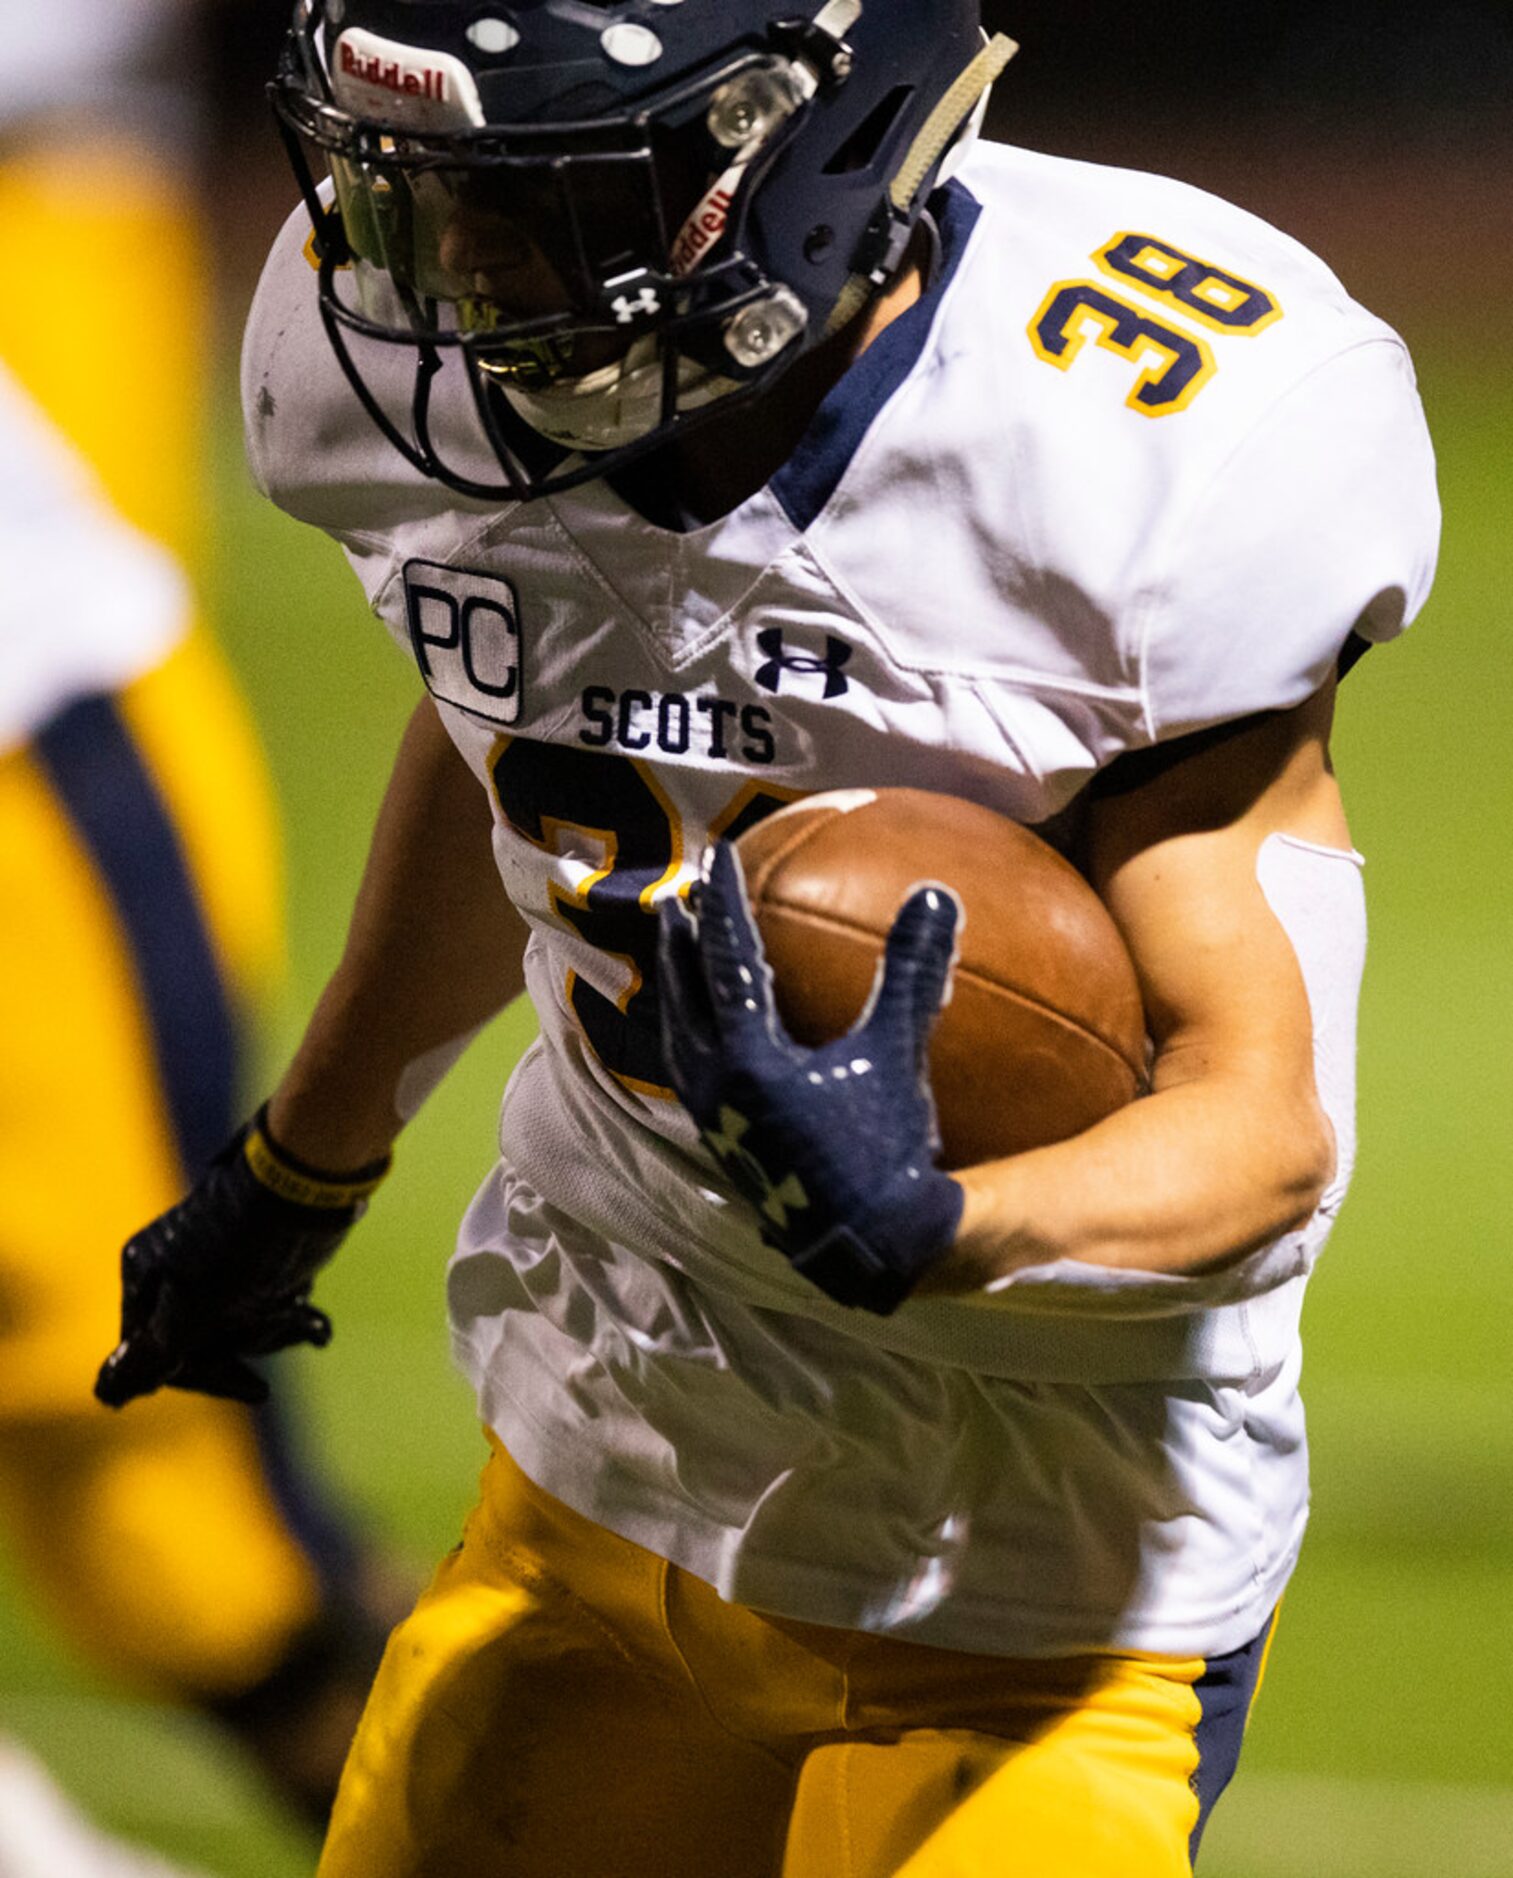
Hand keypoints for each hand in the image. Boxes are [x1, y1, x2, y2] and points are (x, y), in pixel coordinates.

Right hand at [94, 1108, 389, 1407]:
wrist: (305, 1187)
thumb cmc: (241, 1250)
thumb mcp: (192, 1309)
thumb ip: (154, 1353)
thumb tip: (108, 1393)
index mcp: (144, 1274)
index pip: (151, 1352)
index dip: (198, 1376)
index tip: (247, 1384)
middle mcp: (173, 1269)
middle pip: (196, 1341)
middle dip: (243, 1347)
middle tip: (281, 1350)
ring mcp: (216, 1265)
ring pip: (235, 1326)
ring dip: (271, 1332)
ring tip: (297, 1315)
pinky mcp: (256, 1260)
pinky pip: (264, 1306)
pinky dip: (288, 1316)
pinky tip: (314, 1322)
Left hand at [657, 843, 963, 1314]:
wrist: (868, 1248)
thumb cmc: (882, 1152)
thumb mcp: (896, 1056)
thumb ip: (910, 974)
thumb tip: (936, 895)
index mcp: (745, 1056)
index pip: (725, 959)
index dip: (723, 903)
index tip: (717, 859)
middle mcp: (715, 1085)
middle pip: (682, 998)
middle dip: (677, 946)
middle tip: (675, 902)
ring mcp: (716, 1122)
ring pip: (680, 1040)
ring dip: (678, 994)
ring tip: (680, 965)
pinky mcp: (728, 1148)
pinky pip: (697, 1076)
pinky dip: (699, 1041)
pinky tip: (721, 1043)